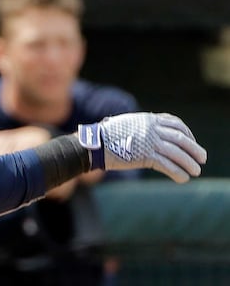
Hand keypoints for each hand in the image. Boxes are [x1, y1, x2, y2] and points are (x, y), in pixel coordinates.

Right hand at [78, 112, 206, 183]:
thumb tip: (147, 132)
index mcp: (147, 119)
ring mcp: (149, 142)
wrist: (94, 144)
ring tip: (196, 171)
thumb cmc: (105, 136)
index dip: (188, 133)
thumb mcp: (126, 124)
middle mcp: (151, 128)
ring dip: (189, 163)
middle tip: (202, 158)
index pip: (175, 123)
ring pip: (177, 153)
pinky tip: (182, 179)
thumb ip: (140, 126)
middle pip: (181, 138)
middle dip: (194, 149)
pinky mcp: (145, 156)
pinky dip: (177, 172)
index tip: (192, 142)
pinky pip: (167, 165)